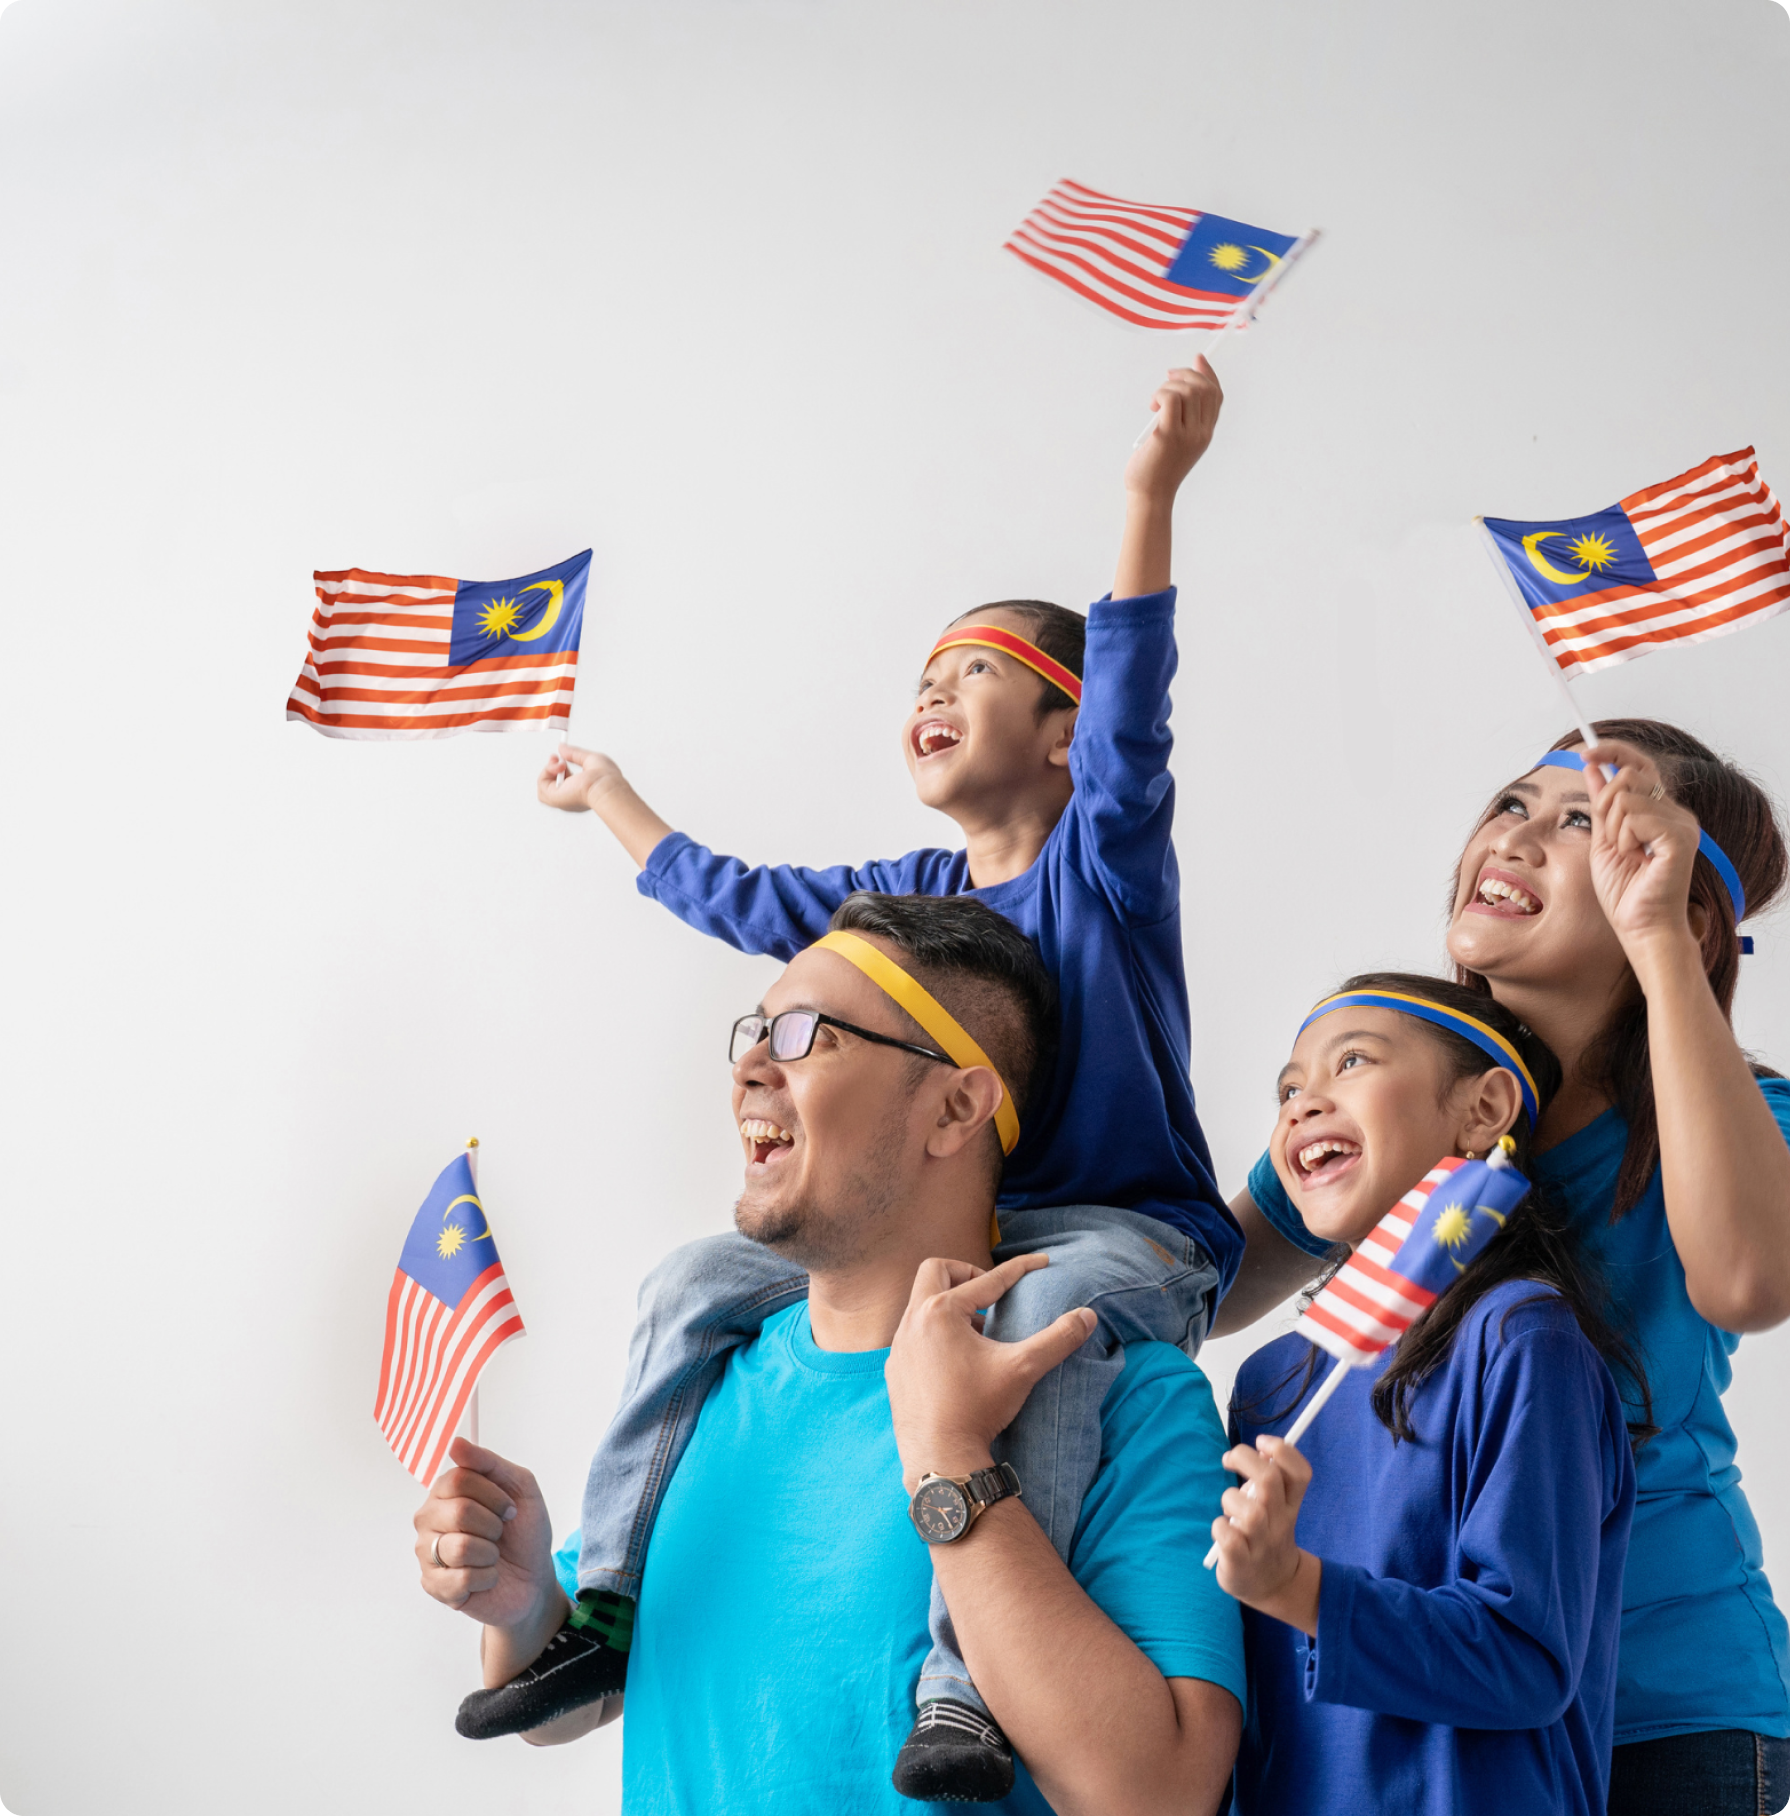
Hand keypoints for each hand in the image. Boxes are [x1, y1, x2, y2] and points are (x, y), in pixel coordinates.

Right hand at [413, 1438, 558, 1632]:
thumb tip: (455, 1443)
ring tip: (492, 1556)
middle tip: (499, 1534)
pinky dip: (487, 1577)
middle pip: (459, 1512)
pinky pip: (462, 1579)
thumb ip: (488, 1462)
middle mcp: (428, 1519)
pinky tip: (486, 1577)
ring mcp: (426, 1553)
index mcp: (445, 1491)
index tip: (508, 1508)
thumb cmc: (523, 1531)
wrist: (533, 1577)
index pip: (458, 1478)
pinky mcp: (433, 1586)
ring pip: (460, 1547)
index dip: (493, 1494)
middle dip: (493, 1524)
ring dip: (491, 1553)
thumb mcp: (520, 1487)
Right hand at [538, 744, 623, 813]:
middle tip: (556, 757)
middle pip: (553, 783)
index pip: (565, 781)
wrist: (604, 786)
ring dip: (548, 770)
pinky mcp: (554, 799)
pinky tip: (558, 768)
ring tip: (561, 764)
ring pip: (545, 785)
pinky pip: (541, 786)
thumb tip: (562, 747)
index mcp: (582, 791)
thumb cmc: (604, 777)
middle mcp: (571, 797)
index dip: (560, 768)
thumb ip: (574, 753)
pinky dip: (546, 773)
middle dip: (551, 767)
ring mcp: (562, 800)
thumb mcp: (590, 759)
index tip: (561, 757)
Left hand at [884, 1254, 1095, 1490]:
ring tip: (979, 1330)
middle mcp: (913, 1320)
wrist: (939, 1456)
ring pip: (920, 1303)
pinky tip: (956, 1358)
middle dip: (965, 1273)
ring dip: (950, 1305)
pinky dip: (935, 1332)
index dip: (1019, 1269)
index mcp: (942, 1311)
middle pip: (935, 1270)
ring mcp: (900, 1345)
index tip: (1041, 1263)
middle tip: (990, 1295)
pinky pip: (913, 1333)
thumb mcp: (1022, 1369)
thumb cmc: (978, 1408)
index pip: (988, 1280)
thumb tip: (1088, 1316)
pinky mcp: (895, 1367)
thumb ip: (1057, 1339)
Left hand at [1125, 360, 1222, 501]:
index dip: (1208, 373)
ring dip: (1169, 386)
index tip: (1198, 359)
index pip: (1216, 395)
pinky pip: (1170, 399)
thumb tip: (1175, 391)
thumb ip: (1181, 420)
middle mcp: (1201, 433)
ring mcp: (1187, 435)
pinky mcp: (1168, 436)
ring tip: (1155, 401)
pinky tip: (1152, 406)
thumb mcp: (1176, 441)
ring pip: (1187, 391)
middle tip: (1167, 377)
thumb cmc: (1157, 469)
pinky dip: (1160, 394)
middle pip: (1204, 389)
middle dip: (1186, 374)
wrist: (1150, 496)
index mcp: (1205, 434)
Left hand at [1211, 1436, 1319, 1633]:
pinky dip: (1220, 1527)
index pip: (1300, 1474)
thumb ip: (1273, 1480)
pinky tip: (1223, 1529)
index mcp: (1291, 1506)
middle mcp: (1281, 1523)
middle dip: (1244, 1459)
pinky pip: (1229, 1537)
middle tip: (1229, 1459)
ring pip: (1250, 1511)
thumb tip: (1259, 1449)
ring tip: (1229, 1509)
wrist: (1274, 1585)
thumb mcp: (1279, 1507)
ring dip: (1231, 1499)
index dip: (1283, 1451)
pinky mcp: (1241, 1562)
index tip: (1262, 1443)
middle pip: (1268, 1481)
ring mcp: (1262, 1544)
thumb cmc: (1268, 1534)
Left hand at [1582, 740, 1703, 964]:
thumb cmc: (1624, 890)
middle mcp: (1676, 812)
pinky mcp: (1680, 838)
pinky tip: (1637, 859)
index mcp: (1659, 811)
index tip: (1583, 752)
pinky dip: (1624, 839)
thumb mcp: (1603, 839)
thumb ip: (1601, 804)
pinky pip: (1635, 818)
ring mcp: (1682, 824)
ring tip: (1627, 854)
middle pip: (1629, 775)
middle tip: (1610, 837)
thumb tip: (1592, 768)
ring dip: (1613, 829)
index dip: (1612, 751)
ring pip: (1626, 797)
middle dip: (1604, 803)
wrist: (1639, 926)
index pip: (1640, 764)